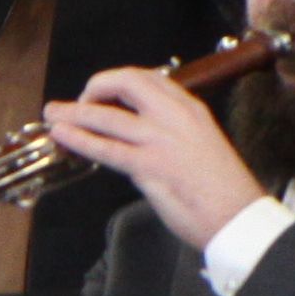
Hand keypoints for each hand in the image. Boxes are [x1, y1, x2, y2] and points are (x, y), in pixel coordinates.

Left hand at [47, 64, 264, 250]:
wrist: (240, 217)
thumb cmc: (224, 190)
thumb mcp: (202, 144)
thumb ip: (172, 134)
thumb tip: (138, 138)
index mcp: (191, 109)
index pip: (149, 78)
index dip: (119, 81)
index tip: (104, 92)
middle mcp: (175, 117)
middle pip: (126, 83)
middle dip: (95, 87)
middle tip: (78, 101)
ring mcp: (161, 140)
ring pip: (108, 116)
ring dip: (75, 113)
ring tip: (54, 114)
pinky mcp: (150, 166)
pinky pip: (107, 148)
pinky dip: (80, 139)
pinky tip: (64, 137)